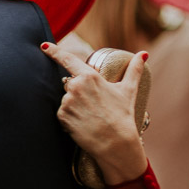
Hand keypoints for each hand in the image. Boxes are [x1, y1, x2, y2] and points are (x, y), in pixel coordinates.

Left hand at [41, 42, 148, 183]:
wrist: (115, 143)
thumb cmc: (123, 115)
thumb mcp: (128, 90)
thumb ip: (134, 70)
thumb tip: (144, 54)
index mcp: (89, 77)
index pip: (68, 59)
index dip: (54, 51)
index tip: (44, 46)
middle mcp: (75, 87)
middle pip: (69, 84)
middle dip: (78, 93)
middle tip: (94, 106)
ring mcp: (67, 101)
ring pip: (66, 99)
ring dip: (74, 106)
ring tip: (91, 116)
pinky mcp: (61, 115)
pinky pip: (62, 113)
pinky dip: (70, 117)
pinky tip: (83, 123)